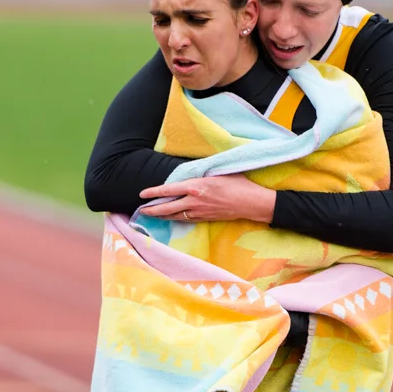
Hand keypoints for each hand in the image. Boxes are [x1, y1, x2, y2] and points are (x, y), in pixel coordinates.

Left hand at [138, 174, 276, 223]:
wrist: (251, 202)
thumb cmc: (237, 183)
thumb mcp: (217, 172)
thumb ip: (201, 174)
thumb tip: (189, 173)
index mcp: (196, 186)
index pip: (168, 190)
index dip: (153, 192)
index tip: (142, 194)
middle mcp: (194, 201)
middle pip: (167, 208)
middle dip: (152, 210)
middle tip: (141, 210)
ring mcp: (199, 212)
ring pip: (175, 216)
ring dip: (162, 216)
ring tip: (152, 215)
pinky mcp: (205, 219)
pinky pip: (185, 219)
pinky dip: (175, 218)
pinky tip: (171, 218)